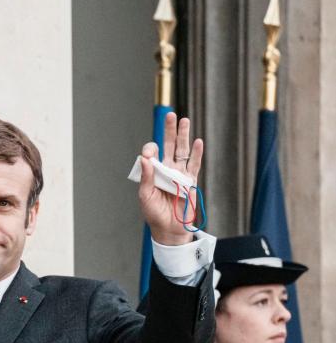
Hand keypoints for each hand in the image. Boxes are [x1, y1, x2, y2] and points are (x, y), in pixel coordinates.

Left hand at [137, 111, 204, 245]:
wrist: (169, 228)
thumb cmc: (154, 213)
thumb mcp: (145, 196)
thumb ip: (146, 177)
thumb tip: (146, 158)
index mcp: (153, 172)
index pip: (152, 154)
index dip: (150, 150)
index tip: (149, 154)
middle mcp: (167, 170)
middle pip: (169, 146)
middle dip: (169, 131)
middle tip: (170, 115)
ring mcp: (180, 174)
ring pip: (182, 151)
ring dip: (183, 136)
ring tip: (184, 120)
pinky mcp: (191, 181)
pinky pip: (194, 164)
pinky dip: (196, 154)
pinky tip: (197, 141)